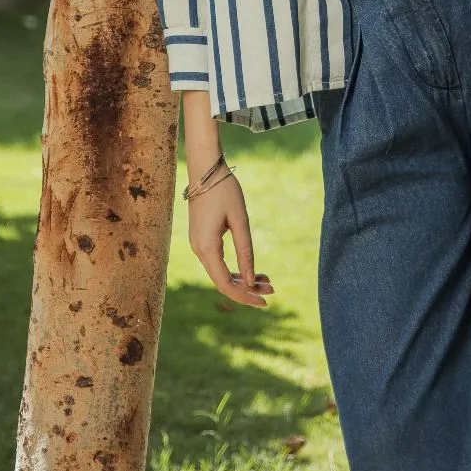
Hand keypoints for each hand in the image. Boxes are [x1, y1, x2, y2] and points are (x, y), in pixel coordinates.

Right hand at [186, 166, 274, 307]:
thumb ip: (245, 251)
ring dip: (242, 279)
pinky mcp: (201, 239)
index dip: (245, 296)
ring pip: (220, 273)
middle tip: (272, 290)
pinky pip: (217, 262)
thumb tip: (251, 280)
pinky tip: (251, 270)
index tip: (265, 301)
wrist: (206, 169)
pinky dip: (234, 269)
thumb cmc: (225, 190)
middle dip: (248, 289)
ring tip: (267, 280)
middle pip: (222, 282)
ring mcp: (198, 245)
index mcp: (206, 247)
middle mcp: (198, 250)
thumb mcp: (240, 220)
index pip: (225, 284)